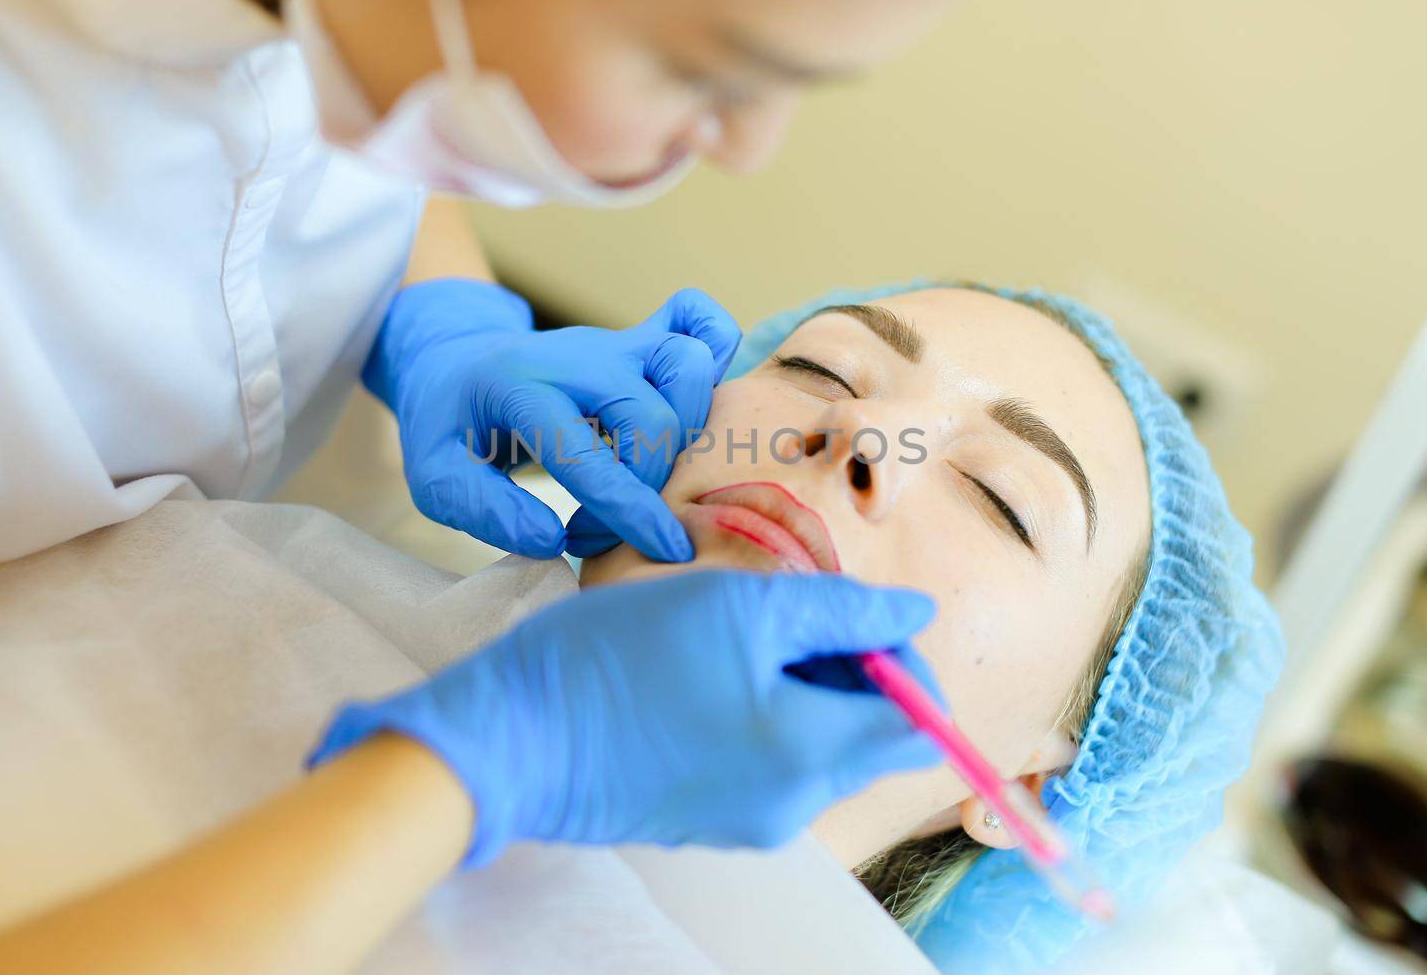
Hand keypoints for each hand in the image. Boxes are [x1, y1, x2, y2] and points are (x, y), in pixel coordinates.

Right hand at [308, 570, 944, 865]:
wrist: (504, 740)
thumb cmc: (615, 662)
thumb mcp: (736, 606)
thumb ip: (841, 610)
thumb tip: (919, 613)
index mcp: (811, 757)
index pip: (922, 724)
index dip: (904, 658)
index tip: (846, 613)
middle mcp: (793, 807)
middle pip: (874, 738)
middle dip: (853, 670)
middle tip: (783, 613)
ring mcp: (749, 821)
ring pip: (822, 748)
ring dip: (805, 688)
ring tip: (733, 637)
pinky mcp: (708, 818)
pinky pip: (773, 765)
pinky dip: (765, 716)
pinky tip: (706, 674)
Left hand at [364, 279, 739, 560]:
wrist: (454, 362)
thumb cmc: (449, 427)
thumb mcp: (434, 478)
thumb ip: (485, 511)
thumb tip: (551, 540)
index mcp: (519, 386)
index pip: (586, 451)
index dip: (628, 508)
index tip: (662, 550)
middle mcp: (578, 356)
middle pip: (652, 413)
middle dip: (648, 484)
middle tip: (601, 528)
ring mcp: (614, 342)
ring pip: (687, 361)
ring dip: (690, 427)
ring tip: (650, 472)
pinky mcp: (638, 339)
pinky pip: (698, 317)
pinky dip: (717, 350)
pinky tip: (696, 404)